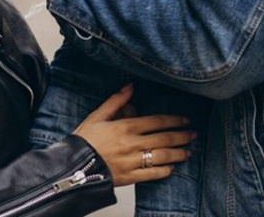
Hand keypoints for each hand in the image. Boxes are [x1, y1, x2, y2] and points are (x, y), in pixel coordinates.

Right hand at [72, 84, 194, 185]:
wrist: (70, 168)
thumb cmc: (83, 141)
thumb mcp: (97, 116)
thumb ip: (116, 101)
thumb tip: (131, 86)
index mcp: (126, 127)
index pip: (157, 121)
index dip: (175, 120)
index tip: (186, 120)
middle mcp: (132, 144)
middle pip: (164, 138)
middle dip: (182, 136)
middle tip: (193, 135)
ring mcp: (132, 162)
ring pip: (162, 156)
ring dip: (178, 153)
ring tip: (188, 152)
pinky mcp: (129, 177)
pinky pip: (151, 175)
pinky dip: (164, 171)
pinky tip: (171, 168)